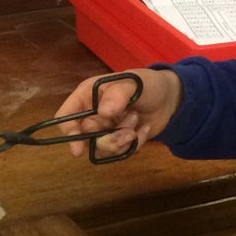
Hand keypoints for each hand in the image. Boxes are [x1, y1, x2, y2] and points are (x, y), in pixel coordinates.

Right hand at [55, 67, 181, 157]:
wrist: (169, 99)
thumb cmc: (148, 84)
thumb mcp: (135, 82)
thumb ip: (118, 94)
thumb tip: (103, 112)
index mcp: (87, 96)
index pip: (66, 117)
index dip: (69, 133)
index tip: (78, 149)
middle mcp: (92, 115)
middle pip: (85, 139)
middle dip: (108, 139)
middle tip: (128, 133)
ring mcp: (104, 130)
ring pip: (102, 149)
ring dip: (123, 140)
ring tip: (137, 122)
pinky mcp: (118, 142)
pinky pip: (120, 152)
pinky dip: (135, 143)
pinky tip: (144, 129)